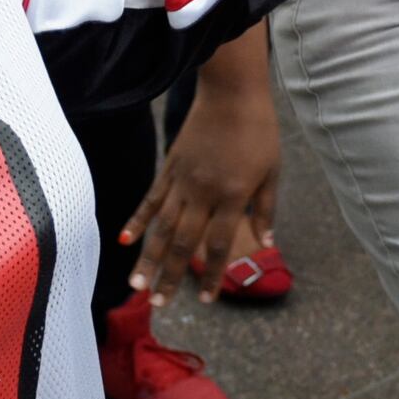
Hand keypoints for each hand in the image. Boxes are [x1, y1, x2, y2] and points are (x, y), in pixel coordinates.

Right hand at [126, 51, 279, 301]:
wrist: (232, 92)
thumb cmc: (260, 131)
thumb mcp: (274, 172)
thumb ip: (267, 210)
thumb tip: (267, 244)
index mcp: (233, 197)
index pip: (219, 245)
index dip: (211, 274)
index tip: (205, 299)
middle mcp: (203, 193)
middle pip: (184, 243)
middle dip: (170, 277)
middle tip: (159, 306)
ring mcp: (183, 180)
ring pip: (162, 227)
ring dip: (149, 259)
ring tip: (137, 286)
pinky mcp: (170, 167)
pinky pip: (151, 199)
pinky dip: (137, 220)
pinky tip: (125, 240)